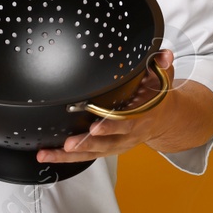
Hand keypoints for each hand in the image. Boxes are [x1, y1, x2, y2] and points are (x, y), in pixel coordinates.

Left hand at [36, 49, 175, 164]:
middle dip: (87, 144)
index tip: (95, 126)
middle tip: (69, 144)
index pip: (125, 123)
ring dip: (70, 155)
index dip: (110, 126)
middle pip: (106, 143)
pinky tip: (49, 155)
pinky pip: (86, 156)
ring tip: (49, 153)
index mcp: (140, 118)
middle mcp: (128, 135)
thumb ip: (162, 66)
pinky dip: (66, 158)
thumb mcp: (162, 80)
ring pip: (93, 153)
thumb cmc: (156, 98)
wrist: (164, 119)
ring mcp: (117, 145)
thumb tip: (164, 54)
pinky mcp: (107, 149)